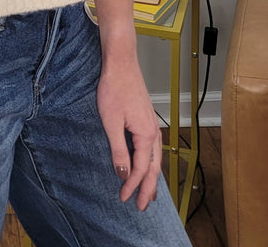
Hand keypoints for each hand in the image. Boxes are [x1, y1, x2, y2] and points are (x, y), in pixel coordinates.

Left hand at [96, 56, 161, 209]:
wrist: (121, 62)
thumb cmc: (115, 87)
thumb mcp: (111, 122)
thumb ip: (118, 150)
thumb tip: (123, 173)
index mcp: (146, 134)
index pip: (141, 169)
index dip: (133, 186)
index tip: (124, 199)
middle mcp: (153, 131)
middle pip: (153, 167)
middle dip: (148, 188)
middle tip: (142, 206)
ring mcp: (152, 124)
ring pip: (156, 158)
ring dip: (152, 177)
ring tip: (150, 192)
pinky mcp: (147, 118)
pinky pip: (153, 147)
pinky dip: (151, 161)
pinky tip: (147, 162)